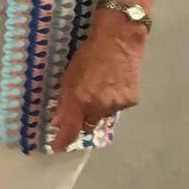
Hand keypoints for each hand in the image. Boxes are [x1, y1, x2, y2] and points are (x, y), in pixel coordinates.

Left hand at [51, 13, 146, 148]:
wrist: (119, 41)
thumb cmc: (89, 54)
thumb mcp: (69, 75)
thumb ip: (65, 101)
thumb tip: (58, 122)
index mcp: (81, 98)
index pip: (71, 128)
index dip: (64, 140)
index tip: (57, 147)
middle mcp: (99, 105)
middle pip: (88, 123)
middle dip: (82, 118)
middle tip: (81, 104)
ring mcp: (117, 104)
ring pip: (103, 115)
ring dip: (98, 107)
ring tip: (100, 86)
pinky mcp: (131, 101)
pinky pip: (117, 107)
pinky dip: (112, 100)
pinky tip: (113, 85)